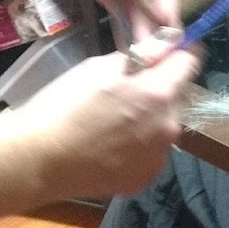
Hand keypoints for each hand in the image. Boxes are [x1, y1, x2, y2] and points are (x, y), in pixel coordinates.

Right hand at [19, 46, 199, 200]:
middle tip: (131, 88)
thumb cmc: (64, 106)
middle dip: (163, 88)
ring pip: (167, 127)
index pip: (190, 63)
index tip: (168, 50)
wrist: (38, 159)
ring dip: (153, 118)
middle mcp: (169, 128)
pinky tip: (113, 145)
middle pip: (180, 96)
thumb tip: (162, 48)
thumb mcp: (98, 68)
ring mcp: (159, 158)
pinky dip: (142, 146)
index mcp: (159, 95)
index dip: (180, 52)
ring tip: (118, 120)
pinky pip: (153, 153)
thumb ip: (140, 57)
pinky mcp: (145, 179)